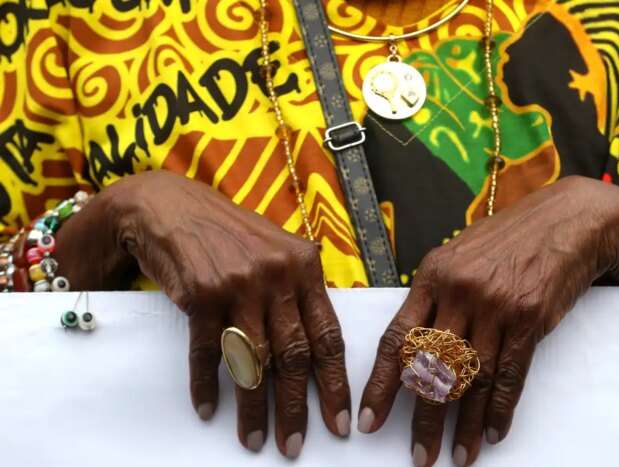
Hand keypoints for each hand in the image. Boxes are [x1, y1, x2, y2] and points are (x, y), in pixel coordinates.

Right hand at [57, 170, 350, 457]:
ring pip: (253, 361)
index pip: (328, 335)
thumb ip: (301, 291)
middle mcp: (276, 275)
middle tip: (294, 444)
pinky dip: (206, 385)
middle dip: (296, 407)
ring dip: (253, 407)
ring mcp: (238, 284)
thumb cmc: (230, 234)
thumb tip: (320, 345)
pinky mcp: (201, 294)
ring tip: (255, 439)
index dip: (335, 383)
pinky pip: (207, 352)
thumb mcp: (278, 250)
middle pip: (294, 356)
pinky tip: (209, 409)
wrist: (170, 206)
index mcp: (305, 267)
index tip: (340, 421)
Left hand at [357, 176, 618, 466]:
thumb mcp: (457, 255)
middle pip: (433, 368)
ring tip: (457, 455)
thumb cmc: (506, 240)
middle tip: (419, 456)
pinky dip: (501, 410)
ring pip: (472, 379)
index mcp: (432, 275)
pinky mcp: (530, 319)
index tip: (370, 420)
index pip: (397, 338)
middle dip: (424, 419)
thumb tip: (410, 346)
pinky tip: (493, 433)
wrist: (566, 221)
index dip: (382, 385)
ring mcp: (496, 306)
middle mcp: (460, 291)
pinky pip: (510, 376)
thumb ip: (433, 296)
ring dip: (464, 424)